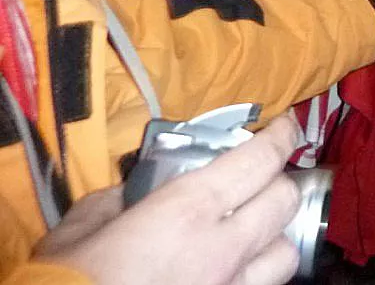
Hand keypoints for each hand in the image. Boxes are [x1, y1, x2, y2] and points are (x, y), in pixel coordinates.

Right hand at [33, 116, 303, 284]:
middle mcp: (224, 247)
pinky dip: (256, 272)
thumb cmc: (67, 279)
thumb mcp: (84, 224)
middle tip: (260, 177)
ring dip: (273, 235)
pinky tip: (231, 269)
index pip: (260, 160)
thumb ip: (121, 196)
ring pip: (286, 252)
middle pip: (284, 200)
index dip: (282, 136)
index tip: (286, 125)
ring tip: (251, 230)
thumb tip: (138, 186)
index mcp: (189, 210)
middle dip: (278, 181)